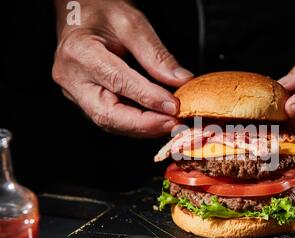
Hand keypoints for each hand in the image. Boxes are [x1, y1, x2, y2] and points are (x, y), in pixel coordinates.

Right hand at [52, 0, 192, 136]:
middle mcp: (71, 77)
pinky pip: (110, 118)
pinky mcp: (84, 100)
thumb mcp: (132, 23)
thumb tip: (181, 80)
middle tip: (173, 124)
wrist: (79, 11)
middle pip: (108, 113)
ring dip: (142, 128)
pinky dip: (135, 124)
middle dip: (144, 124)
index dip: (148, 97)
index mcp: (79, 52)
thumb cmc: (101, 12)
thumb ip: (156, 55)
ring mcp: (75, 92)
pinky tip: (155, 122)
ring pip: (109, 121)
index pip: (118, 82)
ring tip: (169, 124)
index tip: (174, 105)